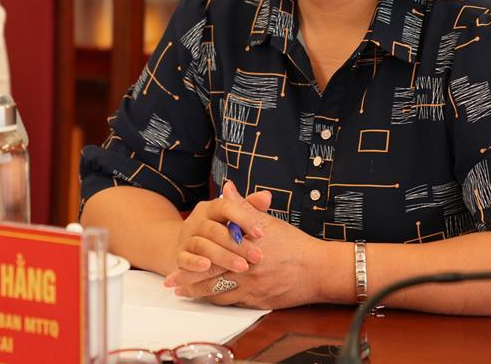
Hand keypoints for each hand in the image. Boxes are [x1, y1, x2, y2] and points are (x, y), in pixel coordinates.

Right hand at [164, 180, 269, 285]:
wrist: (193, 251)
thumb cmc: (223, 234)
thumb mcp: (237, 221)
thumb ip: (251, 209)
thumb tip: (266, 196)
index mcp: (211, 208)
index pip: (225, 206)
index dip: (243, 218)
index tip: (261, 233)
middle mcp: (196, 220)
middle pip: (214, 229)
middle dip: (237, 244)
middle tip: (258, 256)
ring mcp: (186, 238)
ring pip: (202, 245)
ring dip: (222, 256)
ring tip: (242, 267)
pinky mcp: (180, 256)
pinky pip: (185, 259)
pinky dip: (194, 263)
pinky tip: (207, 266)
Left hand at [170, 184, 328, 309]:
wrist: (319, 270)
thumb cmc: (294, 244)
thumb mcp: (268, 222)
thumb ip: (244, 207)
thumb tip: (227, 188)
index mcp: (246, 248)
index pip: (213, 254)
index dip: (192, 258)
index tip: (177, 259)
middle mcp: (246, 270)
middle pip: (210, 277)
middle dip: (188, 280)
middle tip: (171, 283)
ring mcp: (252, 289)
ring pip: (218, 293)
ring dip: (199, 293)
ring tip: (183, 292)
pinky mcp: (258, 302)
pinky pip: (232, 304)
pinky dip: (217, 301)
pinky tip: (208, 299)